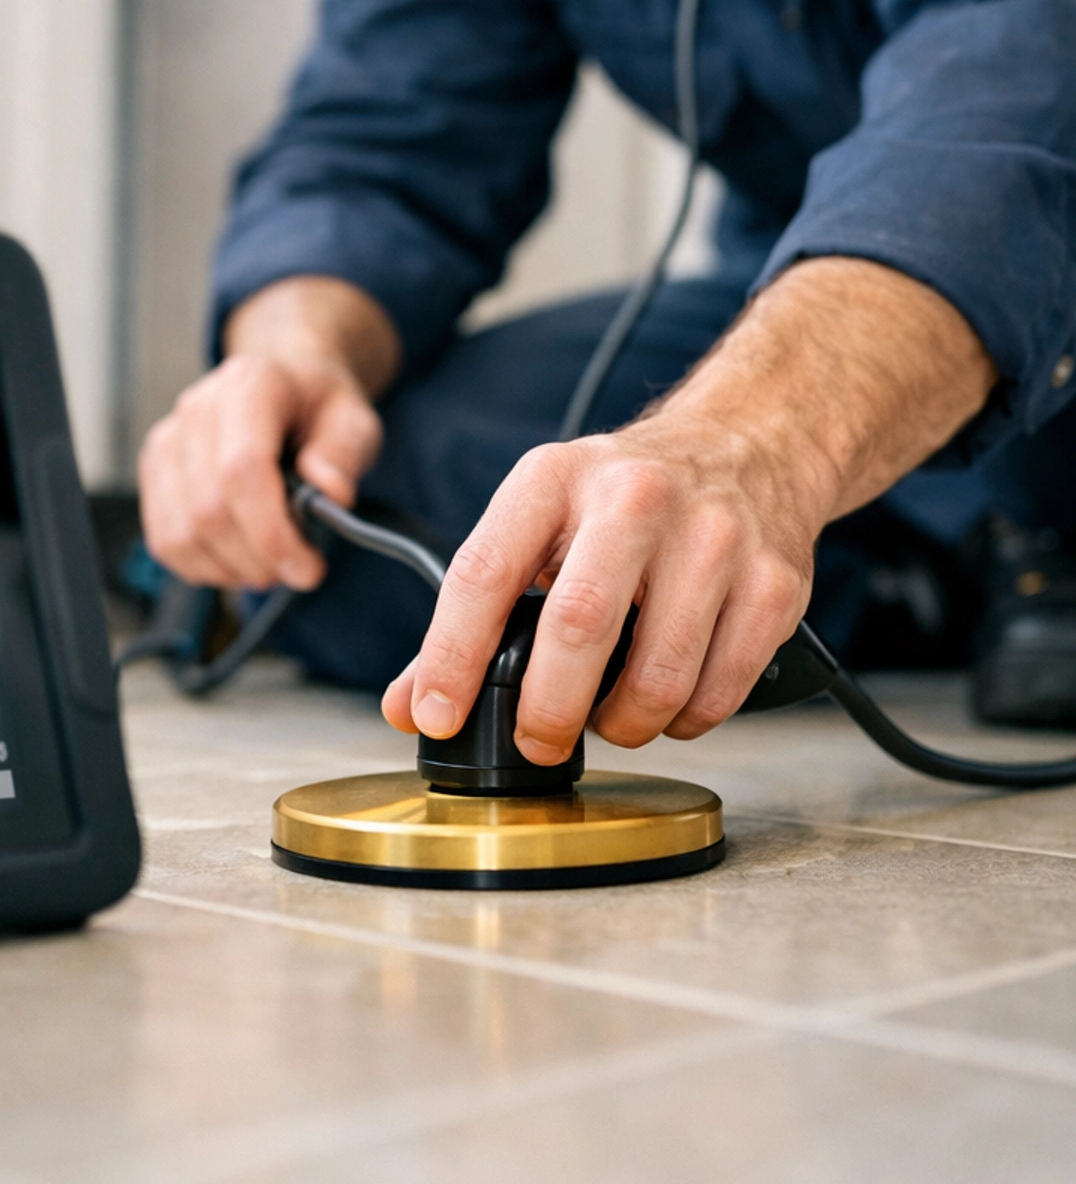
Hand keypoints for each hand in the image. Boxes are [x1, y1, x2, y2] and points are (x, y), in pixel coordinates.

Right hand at [138, 277, 398, 591]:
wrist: (285, 386)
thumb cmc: (317, 406)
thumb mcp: (353, 419)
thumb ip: (344, 453)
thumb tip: (330, 494)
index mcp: (249, 386)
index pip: (241, 468)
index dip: (270, 531)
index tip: (306, 567)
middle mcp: (197, 409)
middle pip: (208, 510)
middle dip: (257, 559)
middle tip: (299, 570)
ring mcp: (168, 440)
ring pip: (181, 534)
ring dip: (231, 569)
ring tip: (271, 564)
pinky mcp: (154, 470)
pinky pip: (165, 541)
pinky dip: (204, 567)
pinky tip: (239, 559)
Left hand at [381, 415, 815, 758]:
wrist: (748, 444)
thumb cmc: (625, 497)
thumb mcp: (540, 520)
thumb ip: (473, 612)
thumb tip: (410, 706)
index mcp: (556, 477)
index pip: (484, 572)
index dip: (450, 656)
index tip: (436, 715)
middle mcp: (635, 498)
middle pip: (577, 628)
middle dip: (547, 711)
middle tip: (537, 740)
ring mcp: (713, 538)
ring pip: (657, 678)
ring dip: (623, 725)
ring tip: (610, 714)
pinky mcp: (773, 583)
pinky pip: (719, 693)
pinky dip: (684, 720)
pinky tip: (670, 697)